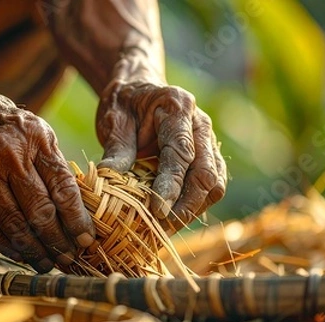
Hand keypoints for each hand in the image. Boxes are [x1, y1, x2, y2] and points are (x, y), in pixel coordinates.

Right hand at [0, 79, 94, 272]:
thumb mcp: (33, 129)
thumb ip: (51, 162)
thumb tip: (74, 205)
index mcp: (37, 139)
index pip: (64, 188)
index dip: (77, 219)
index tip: (87, 239)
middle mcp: (11, 156)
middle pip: (41, 211)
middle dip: (59, 242)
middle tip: (70, 259)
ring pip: (15, 224)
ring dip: (34, 250)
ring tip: (48, 264)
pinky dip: (6, 246)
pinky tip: (20, 255)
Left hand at [96, 76, 226, 230]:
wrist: (138, 91)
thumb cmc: (124, 104)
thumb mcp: (113, 120)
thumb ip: (116, 149)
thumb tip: (109, 178)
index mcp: (177, 106)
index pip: (180, 151)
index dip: (171, 184)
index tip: (158, 211)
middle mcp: (200, 123)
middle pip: (206, 171)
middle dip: (187, 204)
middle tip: (163, 226)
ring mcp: (208, 140)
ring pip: (215, 183)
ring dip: (194, 209)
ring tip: (167, 228)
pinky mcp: (208, 157)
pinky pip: (212, 186)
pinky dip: (196, 205)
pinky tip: (174, 218)